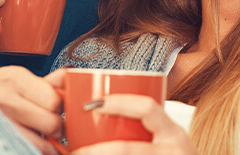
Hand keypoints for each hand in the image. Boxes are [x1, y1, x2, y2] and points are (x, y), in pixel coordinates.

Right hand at [0, 66, 65, 154]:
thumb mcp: (21, 78)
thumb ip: (49, 81)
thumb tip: (73, 79)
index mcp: (16, 79)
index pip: (55, 101)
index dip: (61, 107)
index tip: (59, 108)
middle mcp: (5, 99)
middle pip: (52, 124)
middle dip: (57, 127)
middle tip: (52, 124)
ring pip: (42, 144)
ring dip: (48, 143)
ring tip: (41, 133)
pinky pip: (29, 151)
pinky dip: (37, 150)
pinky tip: (33, 140)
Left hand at [72, 95, 198, 154]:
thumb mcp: (165, 140)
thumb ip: (144, 126)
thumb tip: (97, 113)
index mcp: (173, 133)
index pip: (147, 108)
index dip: (118, 103)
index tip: (91, 105)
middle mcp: (175, 150)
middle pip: (128, 149)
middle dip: (98, 151)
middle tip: (76, 151)